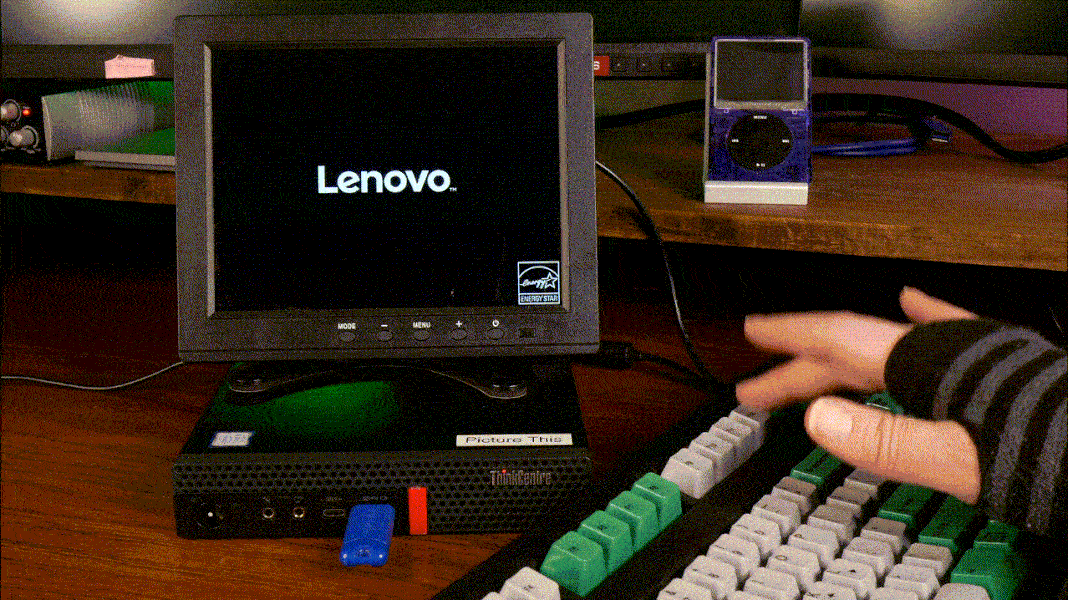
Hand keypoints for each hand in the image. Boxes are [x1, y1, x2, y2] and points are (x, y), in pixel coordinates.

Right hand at [735, 287, 981, 502]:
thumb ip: (888, 440)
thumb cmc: (1045, 454)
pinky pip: (947, 330)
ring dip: (846, 352)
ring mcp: (972, 352)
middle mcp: (944, 349)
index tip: (754, 330)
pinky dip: (923, 317)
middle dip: (801, 368)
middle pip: (855, 350)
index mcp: (927, 364)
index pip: (840, 341)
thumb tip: (818, 420)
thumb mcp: (959, 462)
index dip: (790, 335)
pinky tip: (912, 303)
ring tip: (813, 353)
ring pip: (890, 344)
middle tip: (760, 388)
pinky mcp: (998, 365)